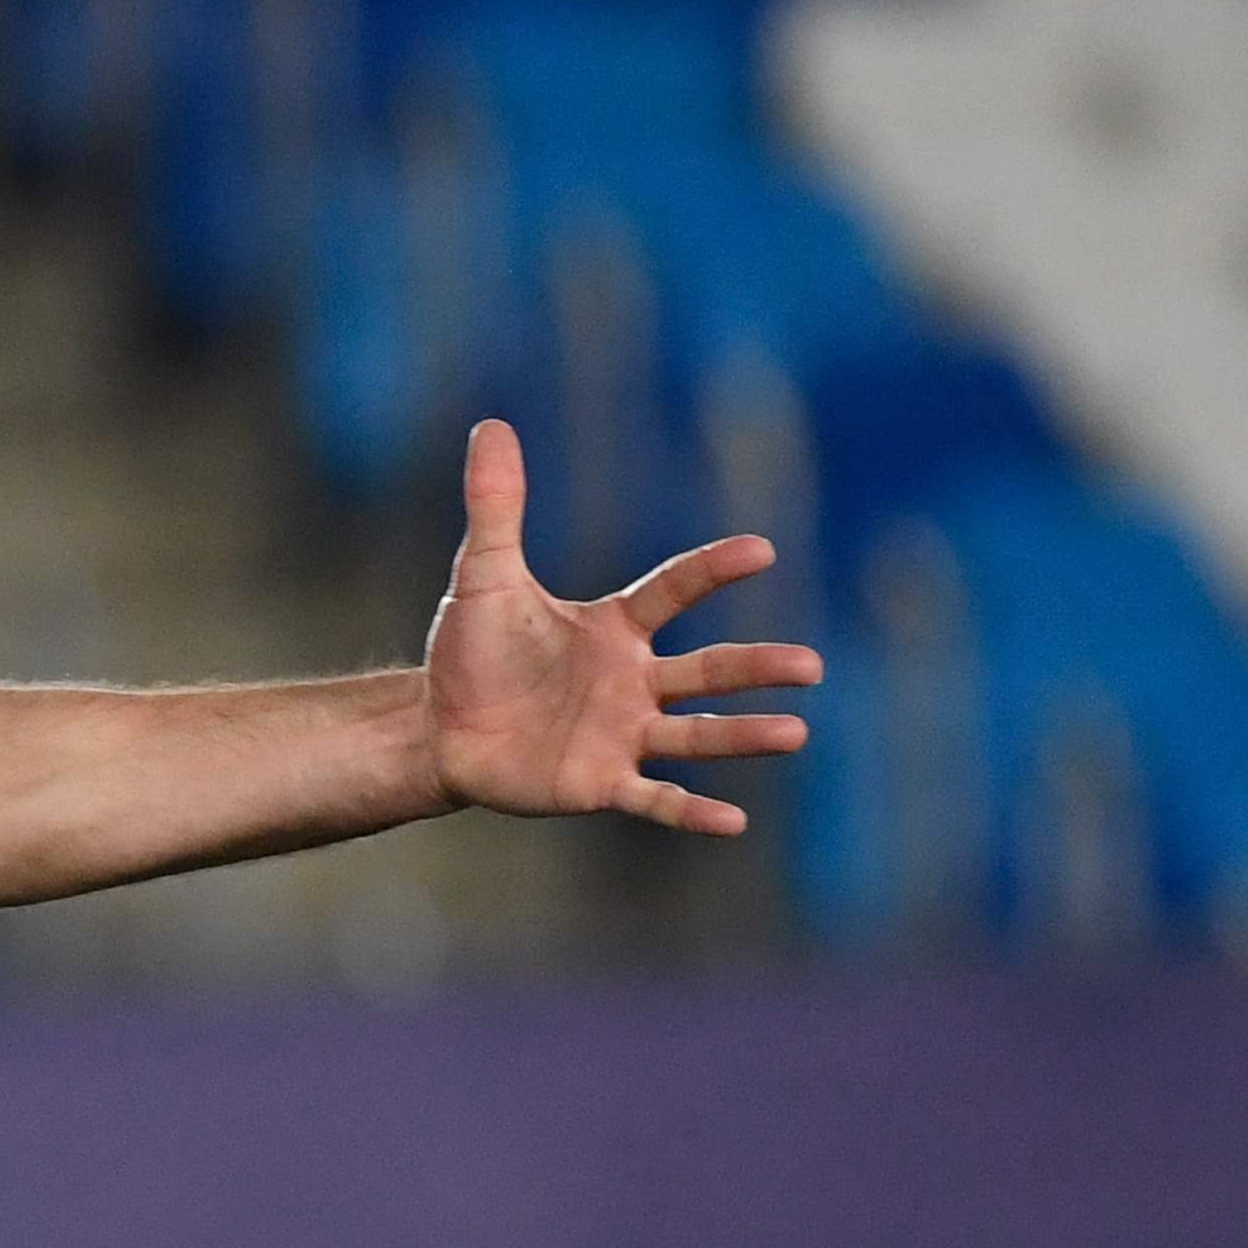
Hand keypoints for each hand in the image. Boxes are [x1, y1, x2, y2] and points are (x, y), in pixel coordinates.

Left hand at [418, 417, 823, 836]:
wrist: (437, 727)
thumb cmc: (471, 652)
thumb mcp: (482, 576)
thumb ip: (497, 507)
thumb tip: (490, 425)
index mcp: (614, 628)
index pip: (673, 591)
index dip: (711, 570)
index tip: (760, 550)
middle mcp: (633, 681)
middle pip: (707, 670)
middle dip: (757, 668)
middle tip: (811, 667)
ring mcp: (621, 734)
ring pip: (695, 734)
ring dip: (743, 735)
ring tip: (796, 733)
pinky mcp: (598, 782)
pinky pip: (653, 798)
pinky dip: (691, 812)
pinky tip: (735, 822)